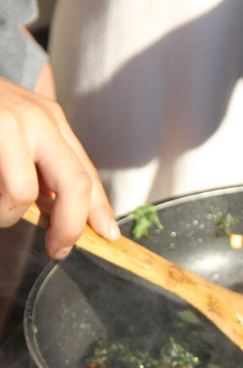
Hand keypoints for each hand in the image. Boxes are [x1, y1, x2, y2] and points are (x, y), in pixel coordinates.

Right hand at [0, 74, 118, 256]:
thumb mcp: (22, 125)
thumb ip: (45, 163)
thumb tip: (66, 213)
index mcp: (50, 120)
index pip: (86, 173)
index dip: (99, 211)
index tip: (108, 237)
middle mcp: (33, 120)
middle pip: (74, 184)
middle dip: (69, 226)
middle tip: (57, 248)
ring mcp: (4, 125)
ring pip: (21, 194)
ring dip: (7, 215)